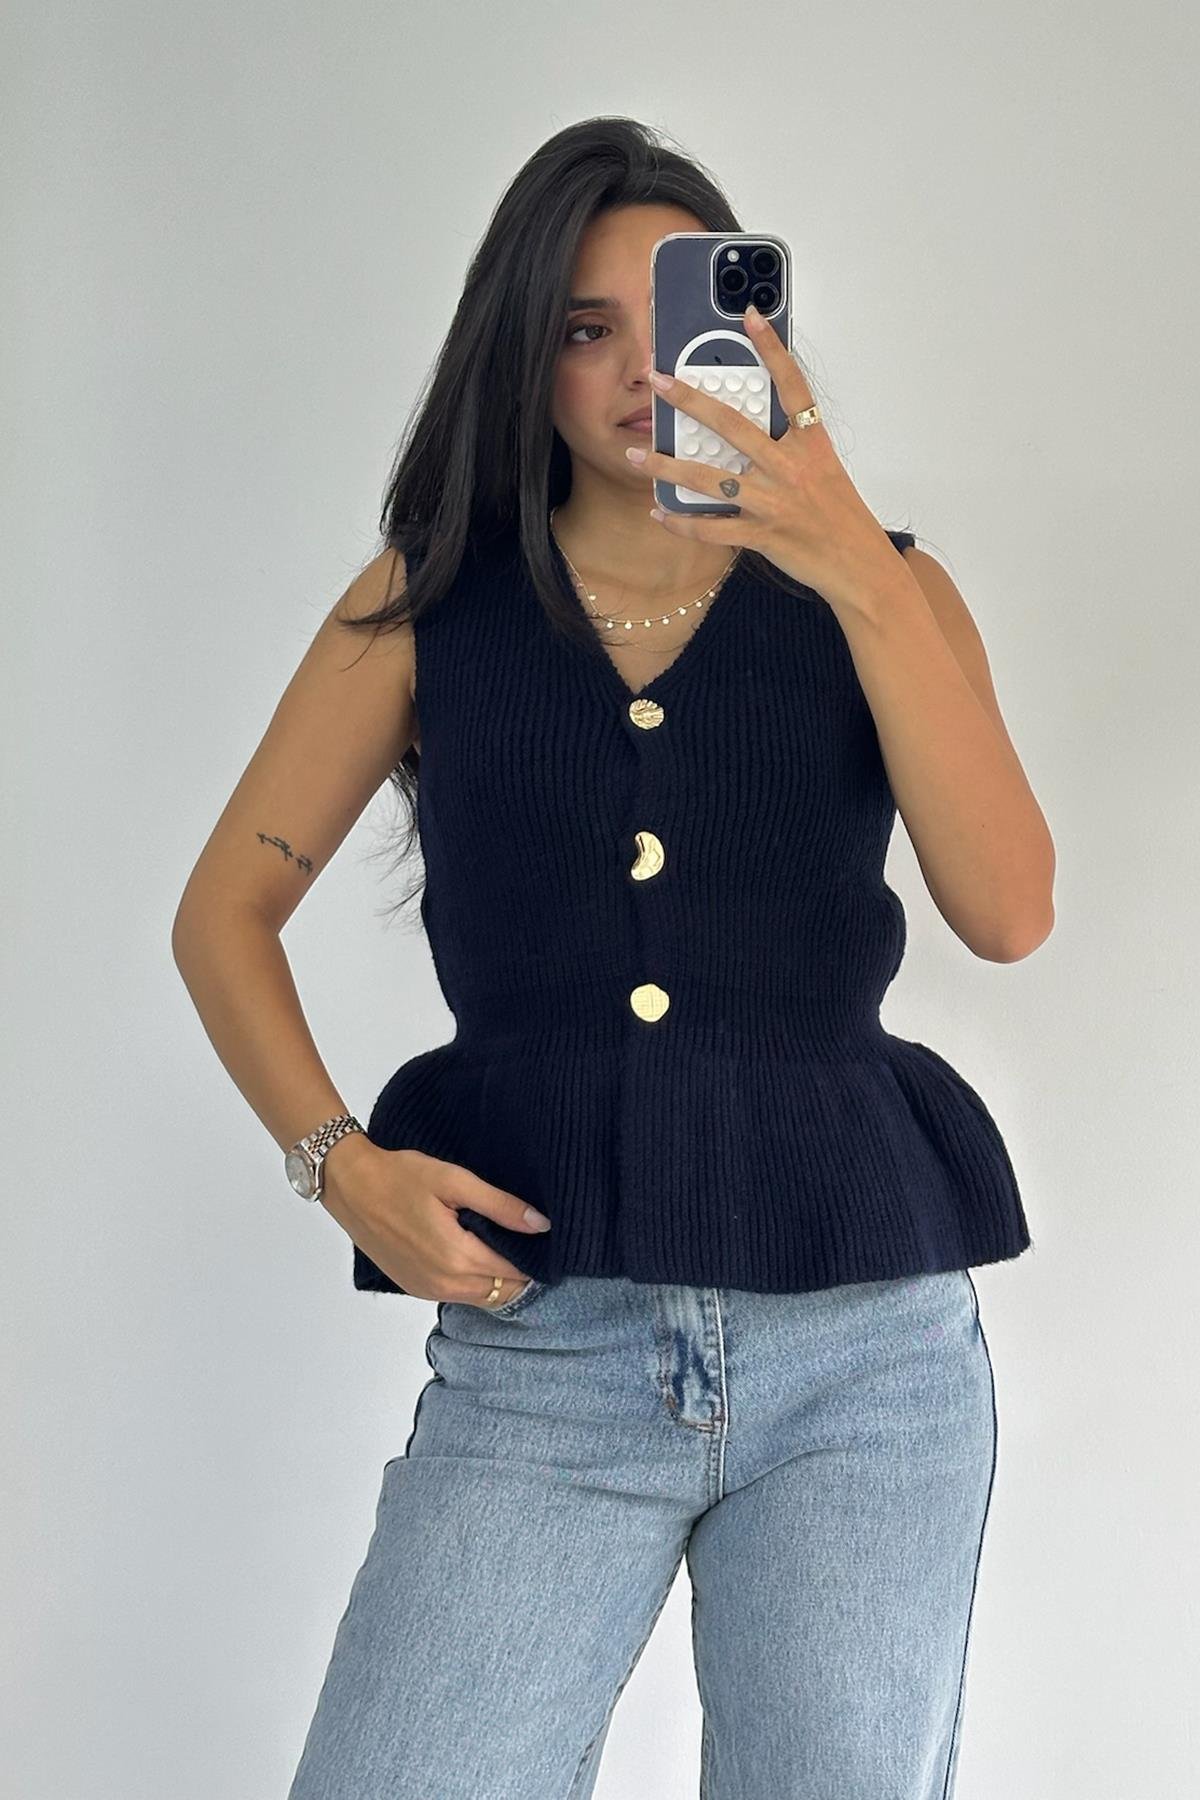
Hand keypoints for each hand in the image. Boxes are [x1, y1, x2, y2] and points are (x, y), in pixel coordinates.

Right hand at [320, 1144, 549, 1306]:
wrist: (351, 1186)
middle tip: (524, 1240)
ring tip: (500, 1243)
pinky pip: (457, 1294)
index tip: (543, 1241)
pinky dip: (471, 1281)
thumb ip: (501, 1206)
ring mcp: (427, 1290)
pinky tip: (471, 1252)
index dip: (534, 1259)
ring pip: (480, 1297)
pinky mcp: (415, 1288)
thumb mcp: (455, 1181)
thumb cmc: (400, 1177)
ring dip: (495, 1279)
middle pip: (501, 1292)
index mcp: (458, 1258)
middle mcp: (444, 1284)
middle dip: (518, 1272)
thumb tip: (541, 1225)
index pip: (516, 1274)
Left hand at [628, 304, 900, 610]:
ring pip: (709, 479)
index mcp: (811, 444)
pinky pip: (713, 529)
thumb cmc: (841, 516)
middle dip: (690, 400)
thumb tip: (747, 428)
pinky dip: (683, 523)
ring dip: (667, 466)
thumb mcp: (823, 469)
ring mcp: (775, 502)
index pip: (791, 386)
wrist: (860, 566)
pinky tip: (660, 512)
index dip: (772, 349)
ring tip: (634, 455)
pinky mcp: (764, 536)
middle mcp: (791, 467)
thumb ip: (790, 445)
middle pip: (733, 425)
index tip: (750, 316)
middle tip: (657, 381)